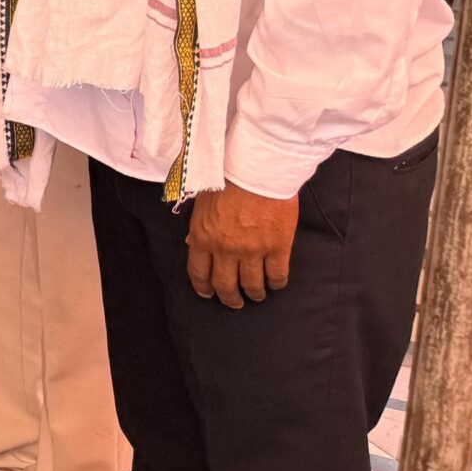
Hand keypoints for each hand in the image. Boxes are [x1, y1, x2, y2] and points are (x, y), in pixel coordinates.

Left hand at [185, 183, 299, 306]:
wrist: (256, 168)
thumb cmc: (227, 178)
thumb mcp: (202, 202)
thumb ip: (198, 226)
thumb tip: (193, 243)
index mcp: (203, 237)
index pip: (199, 273)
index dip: (204, 288)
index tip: (209, 293)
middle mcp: (225, 249)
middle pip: (226, 285)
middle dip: (229, 298)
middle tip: (234, 302)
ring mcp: (253, 250)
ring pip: (253, 285)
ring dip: (254, 293)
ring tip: (257, 294)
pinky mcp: (278, 247)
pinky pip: (278, 275)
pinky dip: (276, 283)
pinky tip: (275, 283)